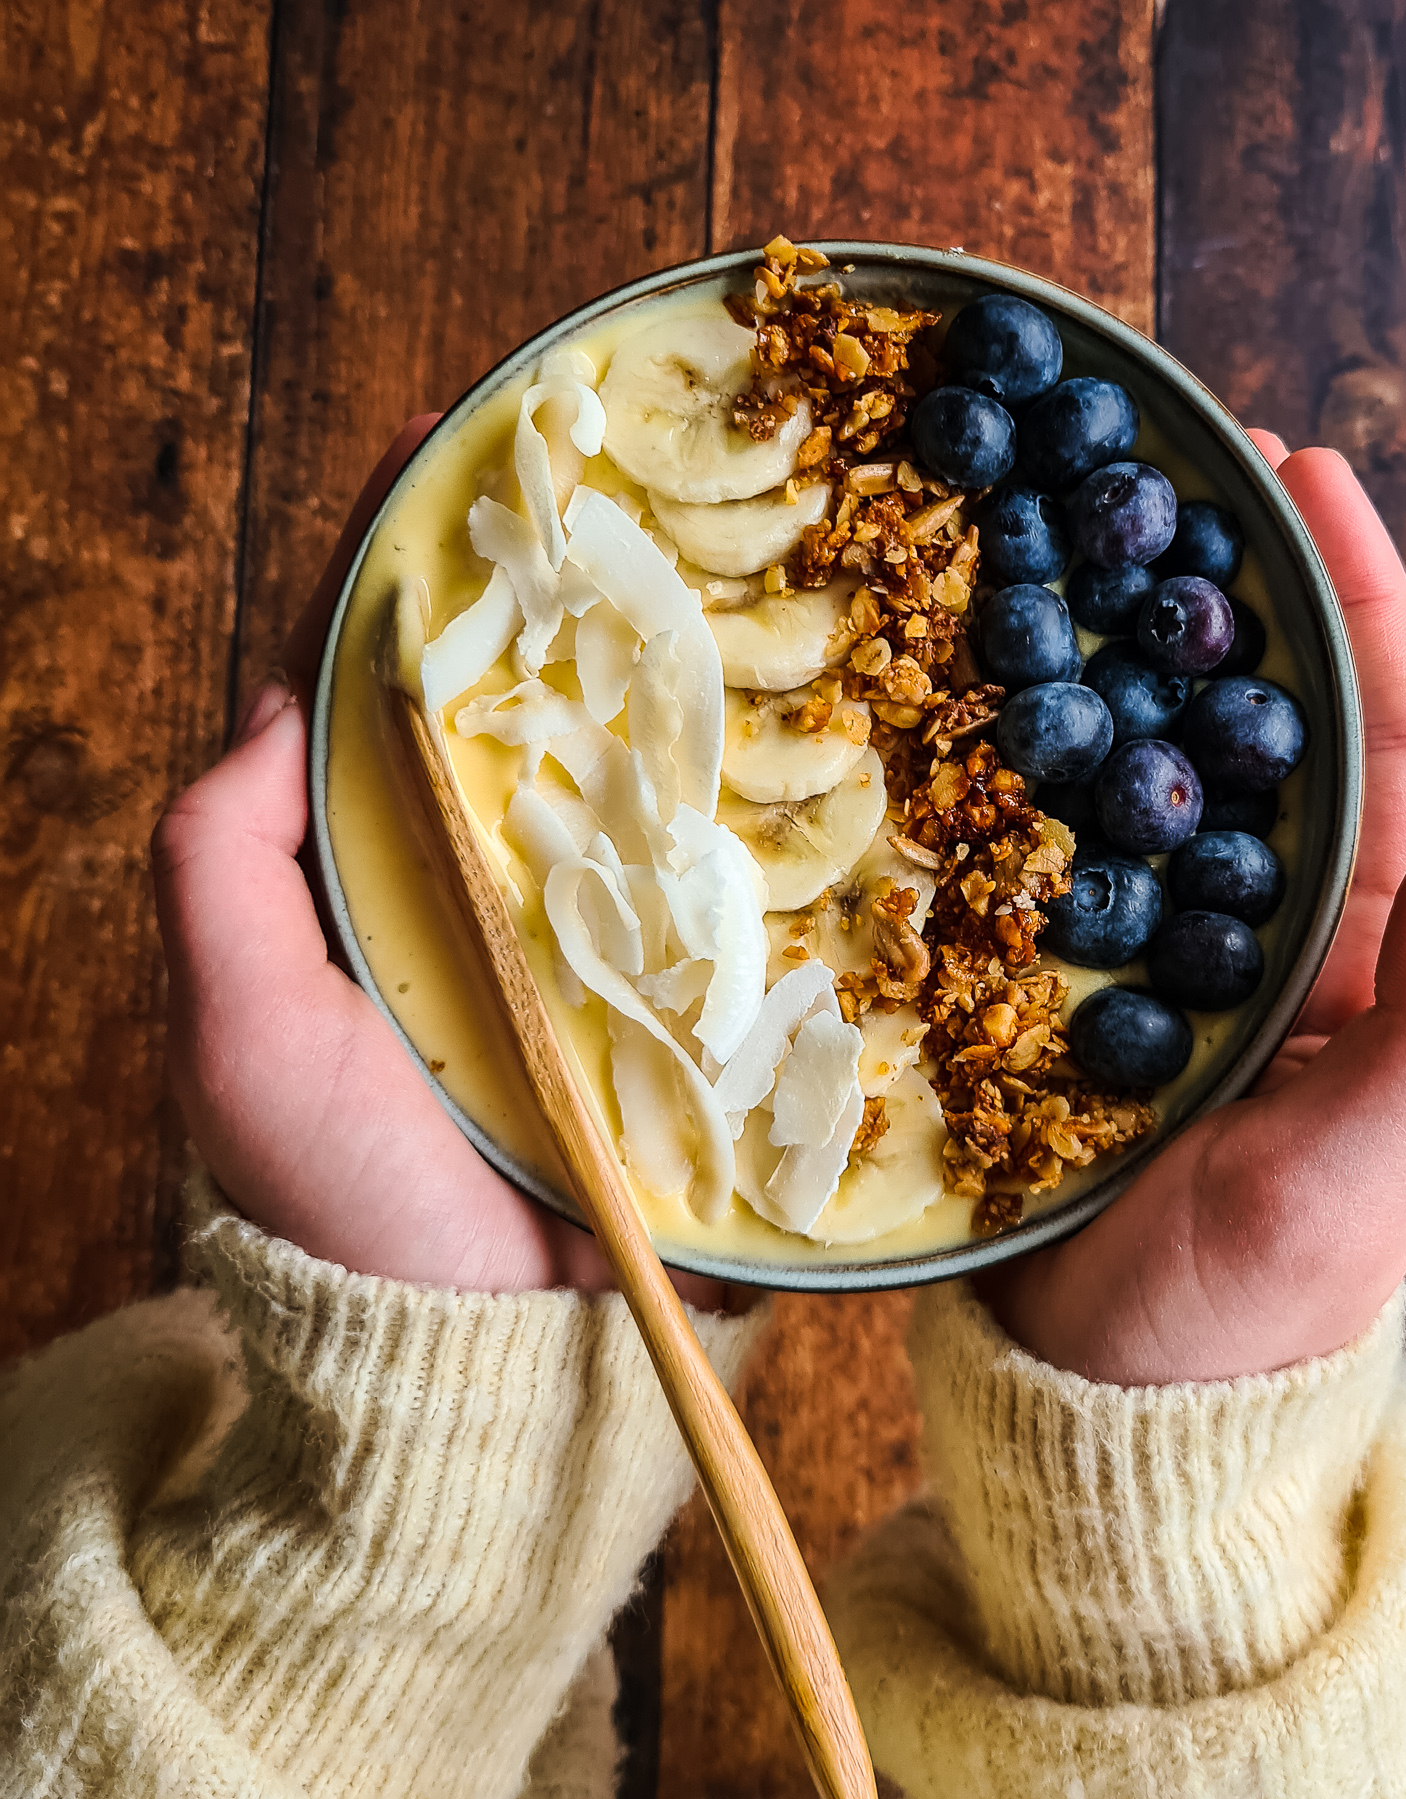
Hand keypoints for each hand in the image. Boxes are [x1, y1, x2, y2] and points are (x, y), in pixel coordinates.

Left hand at [152, 419, 725, 1305]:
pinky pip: (703, 887)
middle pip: (508, 708)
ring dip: (661, 679)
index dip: (400, 558)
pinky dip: (741, 811)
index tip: (450, 439)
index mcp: (357, 877)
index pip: (367, 684)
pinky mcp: (669, 1005)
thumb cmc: (344, 1204)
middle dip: (557, 588)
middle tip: (627, 472)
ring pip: (615, 783)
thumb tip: (268, 695)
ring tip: (727, 562)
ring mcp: (576, 944)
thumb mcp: (234, 1034)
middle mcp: (468, 890)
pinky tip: (794, 733)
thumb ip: (217, 866)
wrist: (478, 1358)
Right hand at [979, 442, 1405, 1384]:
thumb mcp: (1357, 1180)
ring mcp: (1165, 968)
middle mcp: (1278, 941)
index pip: (1393, 749)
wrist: (1101, 1406)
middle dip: (1227, 598)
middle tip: (1158, 473)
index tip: (1305, 474)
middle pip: (1265, 734)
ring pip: (1153, 782)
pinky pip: (1051, 860)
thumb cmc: (1241, 1311)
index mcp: (1374, 960)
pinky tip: (964, 711)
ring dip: (1117, 666)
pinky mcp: (1064, 1000)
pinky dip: (1022, 776)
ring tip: (1051, 553)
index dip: (1361, 607)